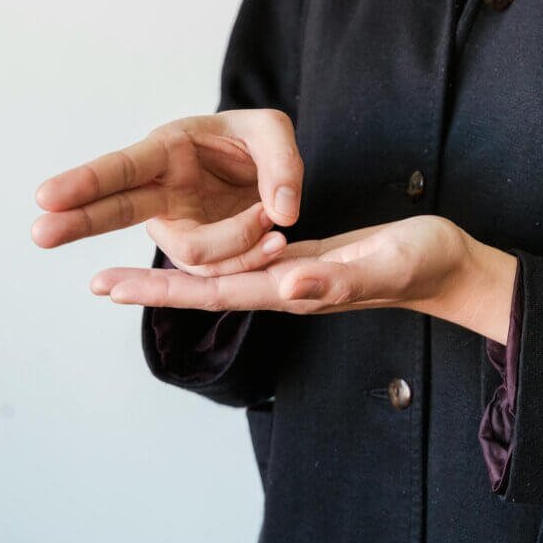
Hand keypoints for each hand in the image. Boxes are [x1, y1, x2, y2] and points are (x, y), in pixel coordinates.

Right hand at [31, 109, 303, 274]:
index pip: (123, 166)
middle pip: (114, 209)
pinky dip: (250, 255)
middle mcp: (160, 189)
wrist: (266, 174)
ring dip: (238, 240)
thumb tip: (280, 214)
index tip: (46, 196)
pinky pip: (216, 270)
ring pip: (190, 253)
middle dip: (77, 221)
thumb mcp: (274, 133)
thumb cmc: (256, 142)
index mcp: (169, 148)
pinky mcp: (196, 254)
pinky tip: (271, 237)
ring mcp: (174, 225)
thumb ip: (282, 165)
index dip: (87, 181)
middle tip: (39, 232)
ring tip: (272, 216)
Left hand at [92, 214, 517, 343]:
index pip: (217, 291)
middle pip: (207, 290)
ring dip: (174, 276)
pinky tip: (195, 252)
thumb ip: (341, 281)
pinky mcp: (303, 260)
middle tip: (97, 284)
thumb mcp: (385, 264)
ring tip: (130, 269)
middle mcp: (286, 287)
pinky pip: (246, 261)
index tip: (113, 286)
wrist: (444, 266)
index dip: (163, 289)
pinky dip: (212, 258)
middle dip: (151, 289)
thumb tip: (289, 285)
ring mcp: (293, 276)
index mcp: (297, 288)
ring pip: (222, 276)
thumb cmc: (422, 263)